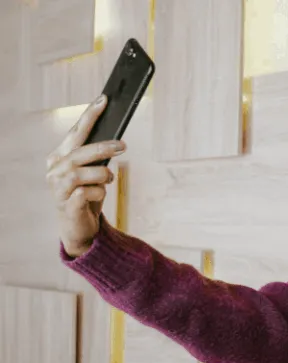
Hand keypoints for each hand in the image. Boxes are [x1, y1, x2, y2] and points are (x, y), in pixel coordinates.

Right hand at [45, 95, 125, 256]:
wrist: (78, 226)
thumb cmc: (86, 195)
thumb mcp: (92, 173)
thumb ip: (97, 157)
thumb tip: (116, 138)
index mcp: (59, 157)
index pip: (75, 132)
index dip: (89, 115)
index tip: (104, 99)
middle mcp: (54, 170)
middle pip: (80, 152)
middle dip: (104, 147)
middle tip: (123, 146)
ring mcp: (57, 188)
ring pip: (83, 173)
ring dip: (103, 175)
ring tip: (109, 180)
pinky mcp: (66, 205)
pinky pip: (88, 193)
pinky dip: (99, 192)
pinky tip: (100, 195)